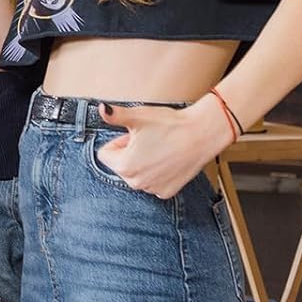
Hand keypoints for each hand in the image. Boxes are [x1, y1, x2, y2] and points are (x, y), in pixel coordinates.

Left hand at [94, 99, 233, 198]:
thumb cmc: (168, 125)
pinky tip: (167, 159)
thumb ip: (114, 115)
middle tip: (147, 141)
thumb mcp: (136, 116)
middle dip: (128, 152)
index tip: (134, 136)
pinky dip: (155, 172)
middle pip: (119, 165)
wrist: (200, 135)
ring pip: (136, 173)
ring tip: (158, 148)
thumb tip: (101, 109)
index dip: (118, 142)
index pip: (105, 155)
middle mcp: (137, 183)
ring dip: (141, 162)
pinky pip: (151, 181)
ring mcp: (153, 189)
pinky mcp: (168, 192)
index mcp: (125, 166)